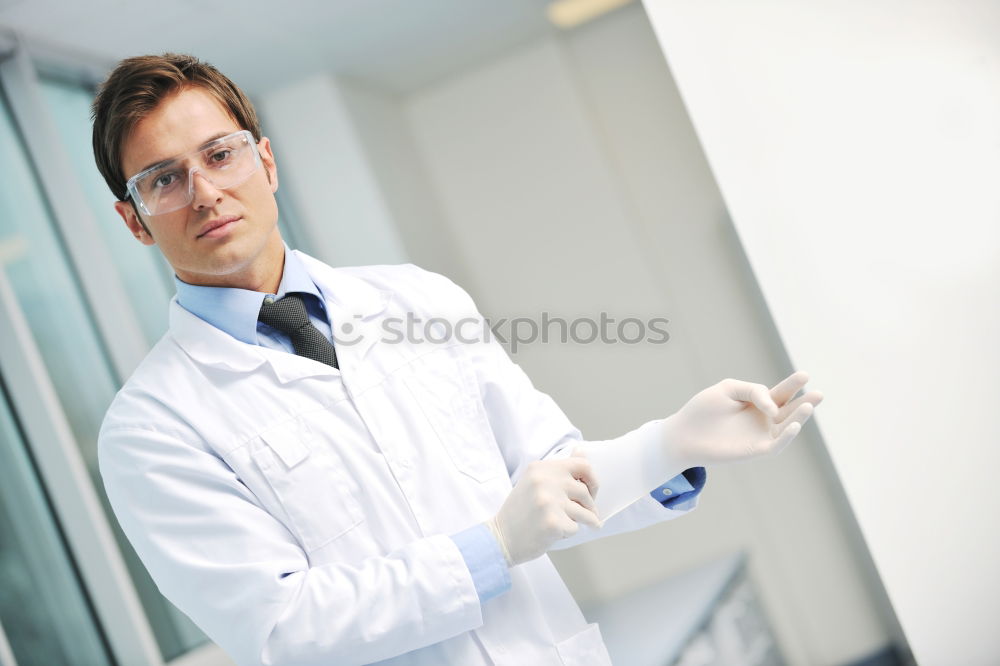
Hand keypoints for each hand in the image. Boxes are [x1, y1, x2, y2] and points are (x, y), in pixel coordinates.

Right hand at [486, 457, 599, 565]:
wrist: (501, 537)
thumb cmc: (521, 511)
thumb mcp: (535, 481)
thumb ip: (558, 469)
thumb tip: (582, 451)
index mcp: (541, 468)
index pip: (582, 465)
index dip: (592, 480)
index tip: (591, 491)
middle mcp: (544, 481)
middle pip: (585, 491)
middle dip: (589, 506)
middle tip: (586, 515)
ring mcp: (548, 501)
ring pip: (585, 512)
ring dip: (584, 521)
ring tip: (574, 524)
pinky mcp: (553, 522)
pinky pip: (575, 528)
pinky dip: (569, 533)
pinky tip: (555, 533)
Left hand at [664, 371, 822, 467]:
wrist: (684, 433)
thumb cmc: (703, 409)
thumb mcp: (728, 389)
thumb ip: (753, 390)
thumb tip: (773, 406)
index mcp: (757, 402)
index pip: (780, 392)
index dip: (793, 385)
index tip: (805, 375)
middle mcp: (763, 419)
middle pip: (790, 409)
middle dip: (805, 401)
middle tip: (818, 393)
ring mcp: (761, 435)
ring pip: (787, 426)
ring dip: (799, 417)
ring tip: (809, 405)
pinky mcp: (756, 450)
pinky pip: (777, 444)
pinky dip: (788, 436)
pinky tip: (794, 425)